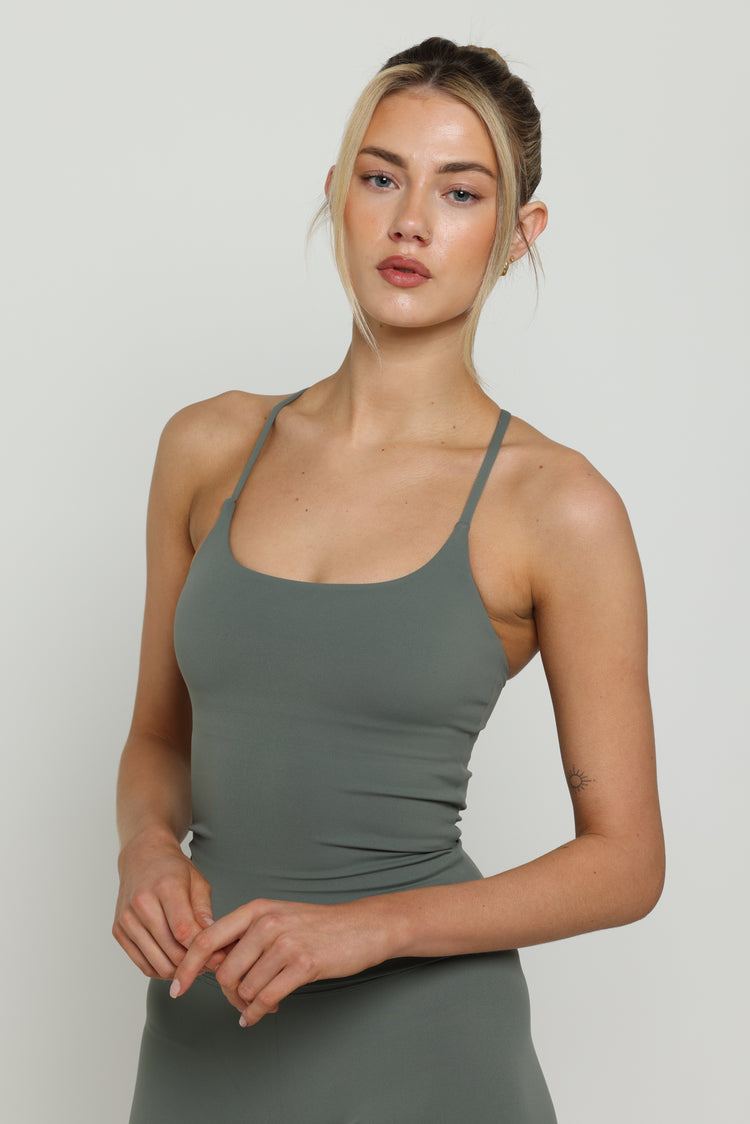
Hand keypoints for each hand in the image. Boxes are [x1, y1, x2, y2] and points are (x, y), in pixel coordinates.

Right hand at [113, 829, 223, 978]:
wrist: (141, 858)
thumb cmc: (173, 870)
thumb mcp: (198, 882)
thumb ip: (204, 913)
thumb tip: (214, 943)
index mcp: (165, 886)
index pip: (183, 930)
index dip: (202, 949)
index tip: (217, 956)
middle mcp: (141, 903)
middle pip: (170, 950)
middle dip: (193, 963)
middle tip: (210, 965)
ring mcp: (126, 919)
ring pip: (156, 963)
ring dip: (178, 970)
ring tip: (194, 965)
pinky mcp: (118, 931)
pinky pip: (142, 964)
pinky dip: (161, 970)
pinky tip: (175, 963)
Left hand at [170, 897, 392, 1024]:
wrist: (362, 927)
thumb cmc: (317, 927)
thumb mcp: (277, 918)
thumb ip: (244, 937)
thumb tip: (209, 964)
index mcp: (256, 909)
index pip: (206, 939)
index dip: (187, 967)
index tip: (177, 988)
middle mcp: (267, 922)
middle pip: (224, 972)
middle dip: (228, 994)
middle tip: (240, 1002)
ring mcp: (285, 943)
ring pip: (245, 989)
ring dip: (247, 1005)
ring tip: (260, 1005)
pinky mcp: (303, 964)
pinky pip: (266, 999)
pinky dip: (258, 1013)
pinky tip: (261, 1014)